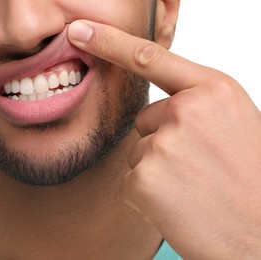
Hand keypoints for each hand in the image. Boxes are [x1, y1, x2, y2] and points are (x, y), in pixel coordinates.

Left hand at [68, 20, 260, 258]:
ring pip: (138, 151)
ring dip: (158, 170)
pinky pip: (131, 179)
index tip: (79, 31)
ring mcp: (163, 144)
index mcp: (212, 91)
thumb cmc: (249, 178)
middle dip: (163, 142)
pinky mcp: (144, 178)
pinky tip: (179, 204)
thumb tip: (161, 107)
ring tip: (193, 187)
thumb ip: (195, 104)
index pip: (149, 57)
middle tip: (198, 167)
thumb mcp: (233, 122)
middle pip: (145, 119)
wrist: (260, 234)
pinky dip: (148, 195)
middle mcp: (186, 111)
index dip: (109, 41)